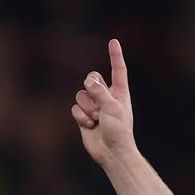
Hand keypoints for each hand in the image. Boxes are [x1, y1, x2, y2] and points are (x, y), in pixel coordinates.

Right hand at [71, 38, 135, 165]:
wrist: (111, 152)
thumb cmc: (118, 131)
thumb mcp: (112, 108)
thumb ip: (100, 92)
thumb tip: (88, 81)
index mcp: (119, 92)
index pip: (118, 70)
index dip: (115, 55)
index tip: (113, 41)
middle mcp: (106, 97)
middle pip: (92, 78)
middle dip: (91, 88)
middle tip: (99, 105)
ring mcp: (94, 106)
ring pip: (81, 94)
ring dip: (87, 107)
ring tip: (97, 119)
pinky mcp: (84, 116)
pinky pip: (75, 107)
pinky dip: (81, 117)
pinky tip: (90, 126)